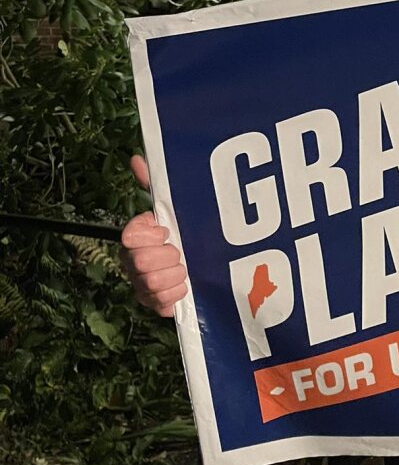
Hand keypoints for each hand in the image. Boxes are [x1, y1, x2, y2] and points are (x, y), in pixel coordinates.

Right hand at [120, 155, 188, 316]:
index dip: (151, 235)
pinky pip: (161, 304)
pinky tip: (185, 286)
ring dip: (175, 276)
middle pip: (141, 263)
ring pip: (152, 284)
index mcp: (134, 237)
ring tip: (185, 269)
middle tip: (181, 253)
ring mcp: (141, 286)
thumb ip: (154, 185)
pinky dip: (177, 295)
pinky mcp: (155, 306)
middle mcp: (132, 262)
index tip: (167, 232)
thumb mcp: (173, 209)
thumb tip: (136, 158)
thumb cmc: (185, 233)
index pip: (129, 236)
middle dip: (168, 257)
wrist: (204, 266)